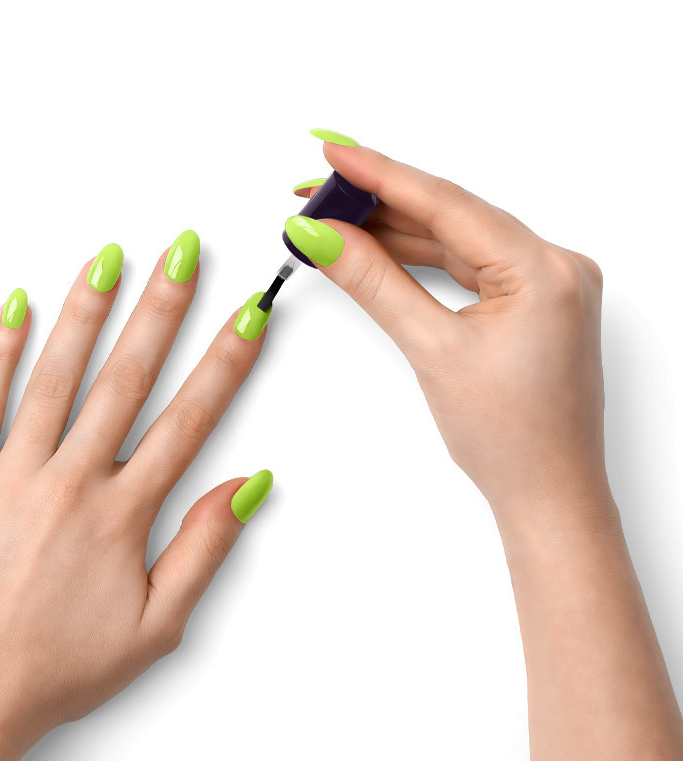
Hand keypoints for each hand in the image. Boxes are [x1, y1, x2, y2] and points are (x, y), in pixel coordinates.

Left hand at [0, 236, 273, 760]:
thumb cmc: (60, 665)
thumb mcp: (157, 624)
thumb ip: (204, 548)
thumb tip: (245, 485)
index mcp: (122, 515)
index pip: (189, 420)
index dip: (224, 363)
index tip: (247, 316)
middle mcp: (70, 482)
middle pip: (127, 379)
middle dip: (161, 309)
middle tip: (182, 253)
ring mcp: (12, 475)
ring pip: (56, 377)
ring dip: (86, 313)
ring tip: (108, 259)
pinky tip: (14, 306)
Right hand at [291, 134, 682, 760]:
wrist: (547, 493)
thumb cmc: (511, 439)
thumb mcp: (432, 351)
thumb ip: (375, 284)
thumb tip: (324, 238)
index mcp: (546, 269)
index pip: (447, 204)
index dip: (382, 175)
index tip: (333, 155)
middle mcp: (554, 265)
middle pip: (450, 216)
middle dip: (380, 204)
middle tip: (317, 193)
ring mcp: (546, 283)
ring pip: (456, 241)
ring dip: (396, 232)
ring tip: (334, 222)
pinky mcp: (532, 301)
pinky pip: (468, 265)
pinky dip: (421, 260)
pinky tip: (379, 249)